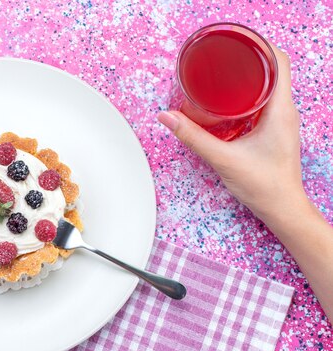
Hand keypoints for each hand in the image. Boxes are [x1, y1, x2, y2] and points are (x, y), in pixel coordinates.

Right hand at [158, 44, 306, 220]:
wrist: (281, 208)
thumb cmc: (264, 186)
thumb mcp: (222, 158)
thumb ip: (192, 137)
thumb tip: (167, 116)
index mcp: (280, 110)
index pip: (279, 61)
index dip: (258, 45)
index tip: (234, 41)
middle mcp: (285, 111)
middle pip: (272, 68)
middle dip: (246, 58)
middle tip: (220, 56)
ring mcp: (281, 120)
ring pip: (267, 85)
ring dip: (246, 76)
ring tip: (221, 73)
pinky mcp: (273, 130)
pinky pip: (263, 101)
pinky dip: (246, 94)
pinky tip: (226, 101)